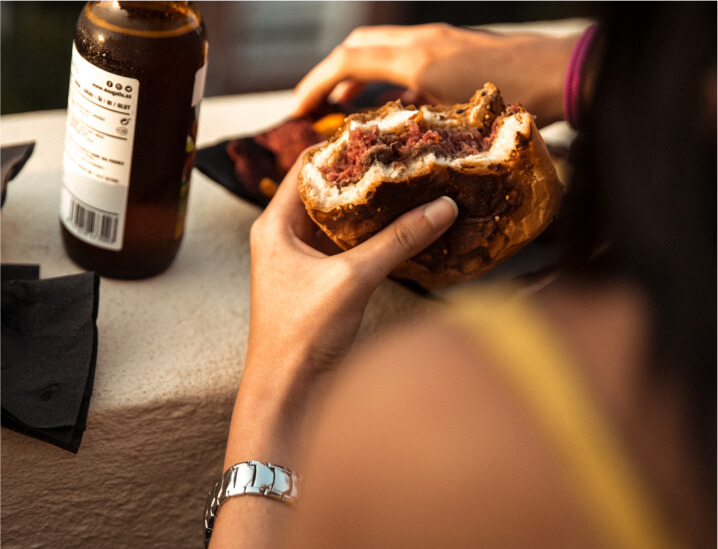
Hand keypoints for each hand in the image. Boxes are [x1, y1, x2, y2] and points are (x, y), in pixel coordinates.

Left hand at [224, 156, 457, 467]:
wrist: (288, 390)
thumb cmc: (302, 333)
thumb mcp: (352, 279)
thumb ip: (397, 240)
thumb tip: (442, 207)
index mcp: (275, 225)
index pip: (307, 166)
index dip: (343, 147)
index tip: (383, 135)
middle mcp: (284, 237)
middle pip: (325, 190)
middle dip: (363, 176)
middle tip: (404, 159)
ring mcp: (302, 260)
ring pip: (339, 220)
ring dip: (370, 207)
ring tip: (409, 186)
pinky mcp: (320, 281)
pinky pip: (347, 246)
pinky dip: (371, 235)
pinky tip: (401, 228)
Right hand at [291, 23, 579, 125]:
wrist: (561, 73)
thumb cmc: (520, 96)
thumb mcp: (460, 121)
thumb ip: (420, 128)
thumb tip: (391, 148)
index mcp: (417, 58)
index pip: (349, 60)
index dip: (317, 82)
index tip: (298, 107)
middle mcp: (423, 43)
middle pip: (359, 47)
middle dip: (330, 75)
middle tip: (315, 105)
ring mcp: (439, 42)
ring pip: (381, 50)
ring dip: (357, 75)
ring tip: (343, 107)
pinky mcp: (453, 49)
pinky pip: (405, 57)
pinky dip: (386, 77)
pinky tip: (390, 104)